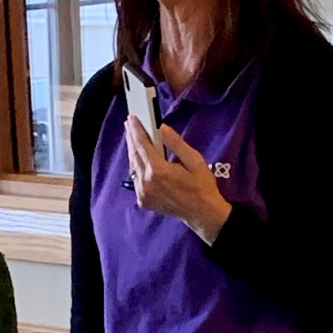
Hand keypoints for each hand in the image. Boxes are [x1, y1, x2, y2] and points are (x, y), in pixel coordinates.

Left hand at [126, 116, 231, 242]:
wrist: (202, 213)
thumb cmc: (201, 186)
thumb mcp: (194, 160)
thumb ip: (175, 143)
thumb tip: (162, 128)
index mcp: (158, 171)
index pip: (142, 145)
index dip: (136, 130)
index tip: (132, 119)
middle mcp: (146, 183)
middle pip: (134, 155)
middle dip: (131, 138)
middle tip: (129, 124)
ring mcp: (143, 193)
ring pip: (133, 167)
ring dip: (133, 152)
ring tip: (133, 138)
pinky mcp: (143, 201)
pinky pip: (136, 179)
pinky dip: (137, 167)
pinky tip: (140, 159)